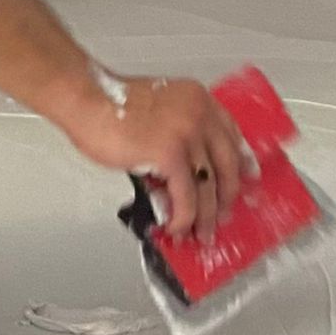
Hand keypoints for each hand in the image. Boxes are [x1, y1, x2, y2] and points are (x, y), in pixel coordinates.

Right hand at [60, 72, 245, 242]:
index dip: (242, 160)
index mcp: (197, 99)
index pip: (231, 133)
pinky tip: (176, 227)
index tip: (248, 178)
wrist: (87, 100)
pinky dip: (183, 218)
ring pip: (209, 186)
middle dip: (227, 196)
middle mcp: (199, 114)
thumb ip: (177, 136)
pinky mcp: (171, 155)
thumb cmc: (110, 106)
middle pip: (228, 163)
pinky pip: (187, 197)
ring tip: (201, 235)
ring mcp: (187, 134)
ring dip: (206, 217)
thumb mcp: (157, 111)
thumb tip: (181, 174)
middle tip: (223, 217)